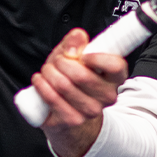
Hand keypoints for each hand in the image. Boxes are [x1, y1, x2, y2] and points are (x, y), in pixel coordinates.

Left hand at [29, 28, 128, 156]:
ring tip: (48, 71)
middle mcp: (107, 95)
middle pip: (82, 75)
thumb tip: (77, 36)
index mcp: (114, 77)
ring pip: (64, 85)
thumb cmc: (72, 79)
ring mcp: (91, 110)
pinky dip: (42, 86)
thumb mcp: (74, 56)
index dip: (97, 58)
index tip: (83, 54)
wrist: (65, 111)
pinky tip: (40, 81)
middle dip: (61, 62)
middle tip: (57, 61)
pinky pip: (52, 98)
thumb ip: (76, 42)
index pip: (116, 66)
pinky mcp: (73, 120)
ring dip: (49, 73)